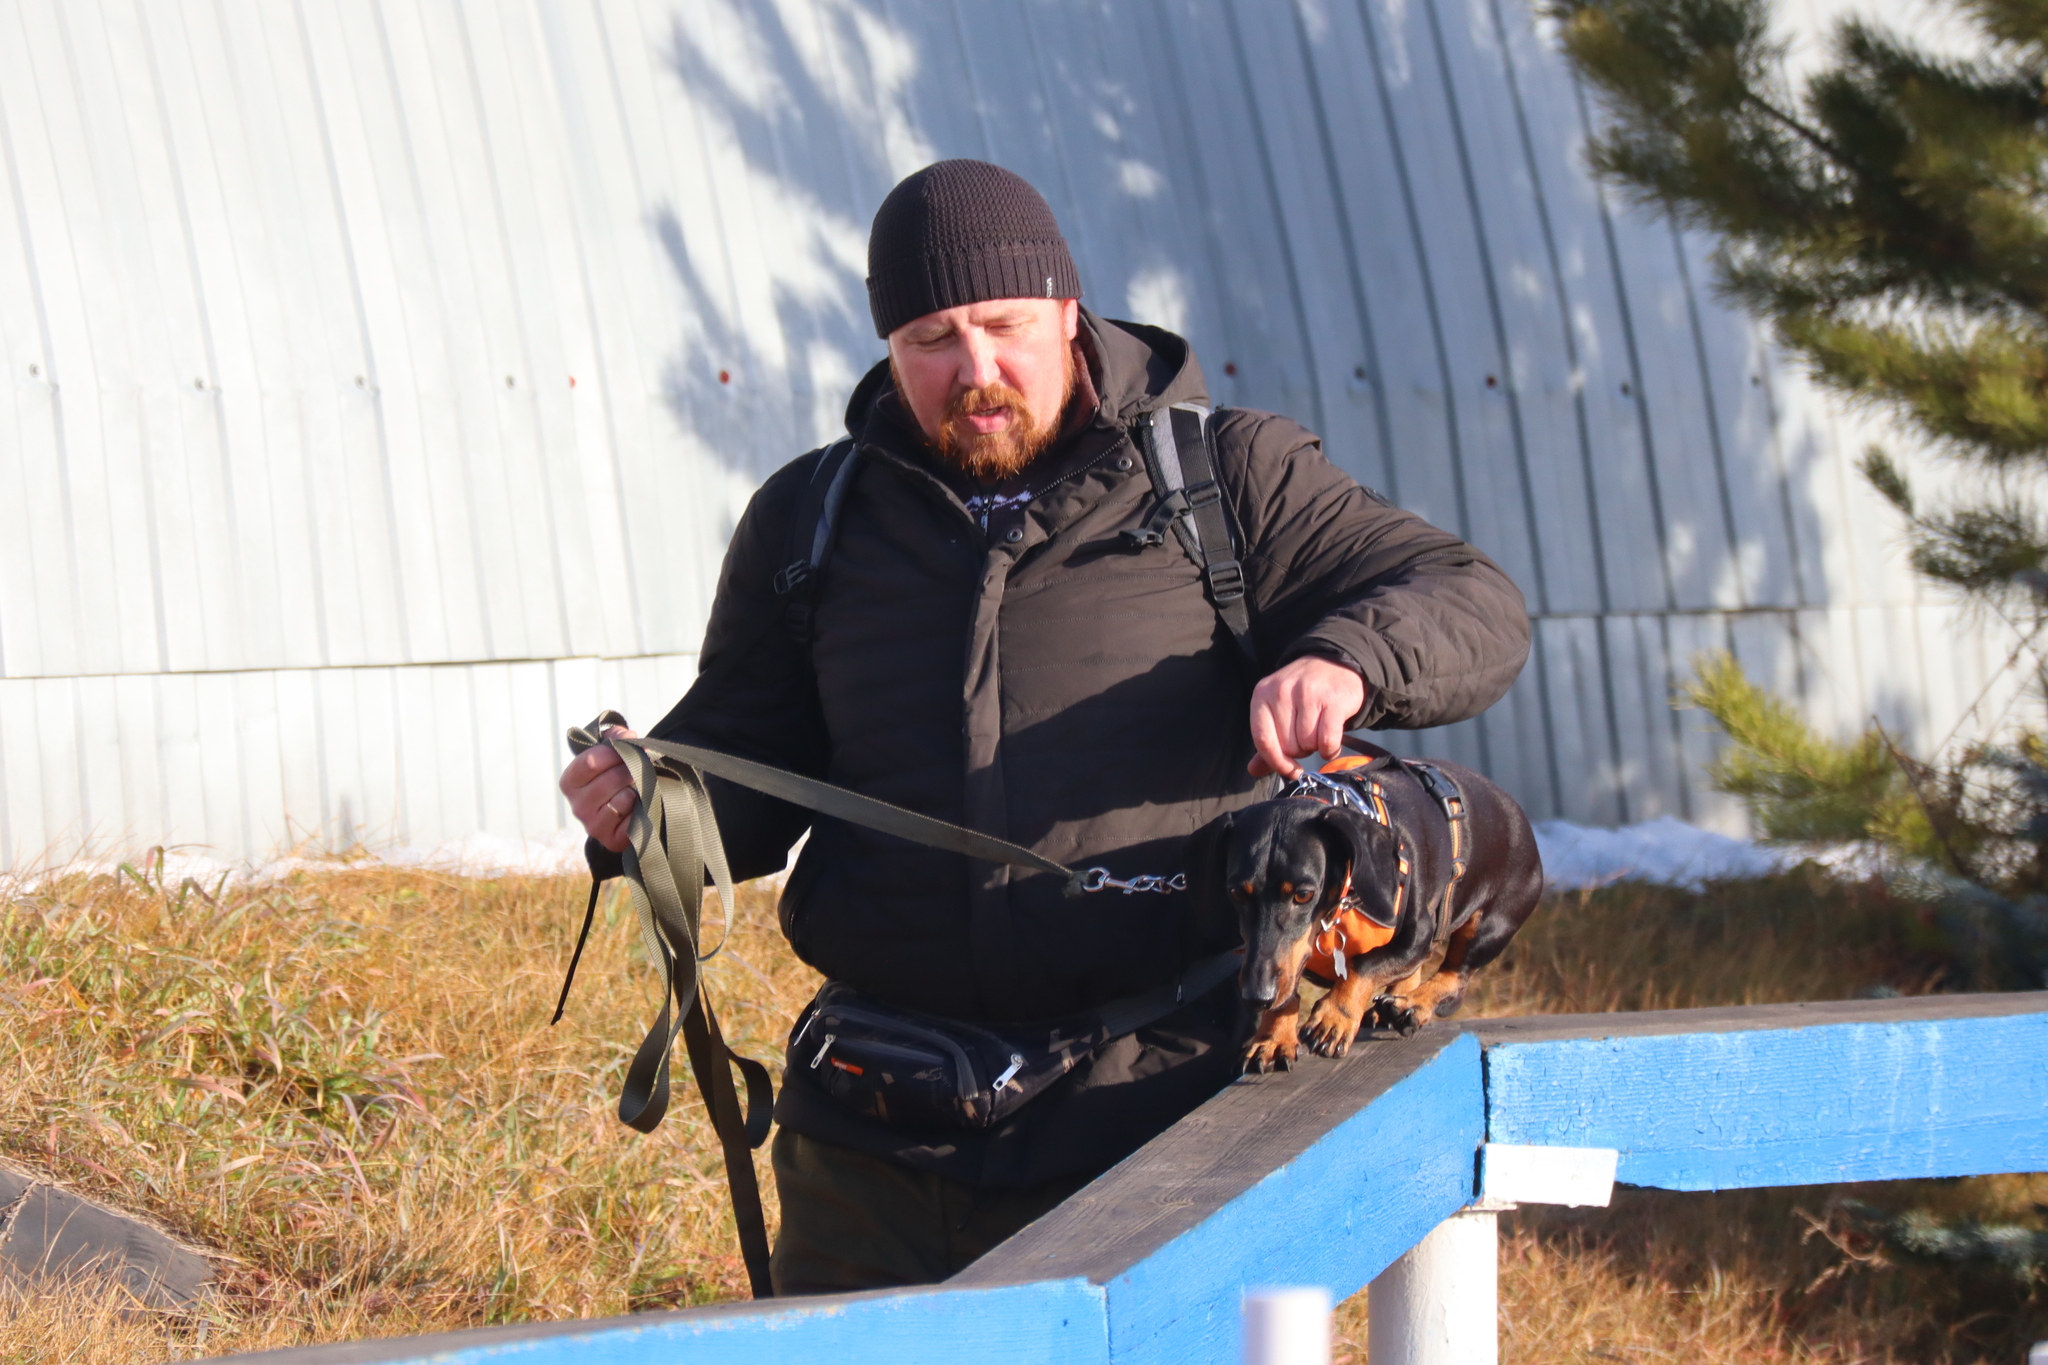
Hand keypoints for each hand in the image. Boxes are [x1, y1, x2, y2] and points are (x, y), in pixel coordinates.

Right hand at [559, 726, 640, 852]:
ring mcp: (592, 825)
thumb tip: (626, 735)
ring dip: (635, 789)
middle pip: (610, 779)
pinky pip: (632, 819)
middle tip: (640, 766)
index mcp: (570, 782)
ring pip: (623, 798)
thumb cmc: (613, 780)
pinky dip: (640, 809)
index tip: (629, 745)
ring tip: (636, 787)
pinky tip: (637, 807)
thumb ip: (613, 738)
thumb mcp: (608, 756)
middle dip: (630, 769)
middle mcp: (577, 805)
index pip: (590, 761)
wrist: (621, 817)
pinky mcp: (610, 839)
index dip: (613, 751)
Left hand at [1248, 657, 1367, 778]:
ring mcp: (1308, 693)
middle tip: (1307, 736)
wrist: (1334, 664)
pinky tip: (1331, 743)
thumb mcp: (1277, 710)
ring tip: (1319, 732)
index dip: (1276, 762)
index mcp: (1262, 695)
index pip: (1262, 739)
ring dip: (1316, 747)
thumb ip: (1267, 741)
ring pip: (1308, 744)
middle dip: (1300, 750)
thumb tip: (1253, 770)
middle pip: (1288, 746)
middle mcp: (1282, 691)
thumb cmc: (1303, 693)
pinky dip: (1331, 750)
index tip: (1289, 770)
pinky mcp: (1333, 700)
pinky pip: (1328, 741)